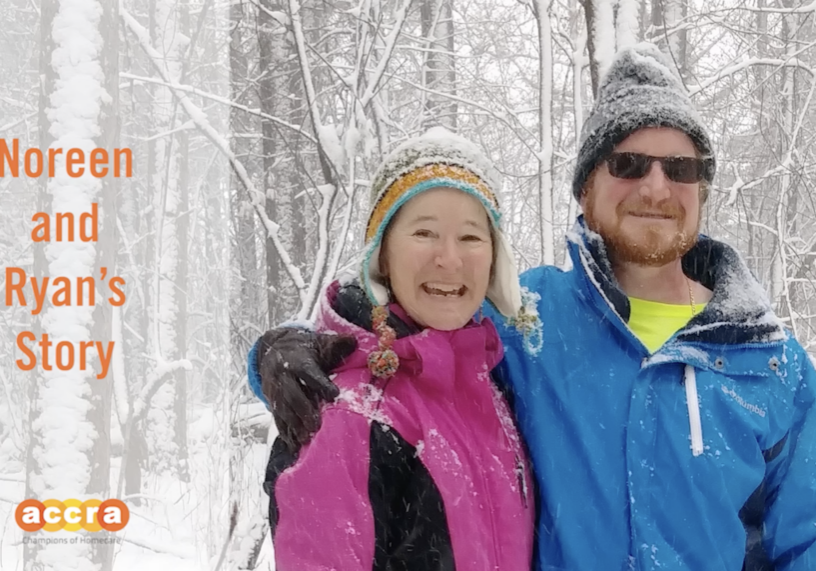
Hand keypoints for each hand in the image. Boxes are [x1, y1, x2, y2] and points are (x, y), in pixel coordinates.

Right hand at [257, 328, 356, 451]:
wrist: (273, 349)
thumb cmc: (304, 348)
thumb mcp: (319, 342)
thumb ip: (336, 344)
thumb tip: (354, 341)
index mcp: (297, 361)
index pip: (308, 372)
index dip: (320, 383)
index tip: (334, 394)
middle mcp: (283, 377)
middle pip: (292, 395)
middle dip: (303, 411)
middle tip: (316, 426)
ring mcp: (275, 391)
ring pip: (283, 409)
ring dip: (294, 425)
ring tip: (306, 439)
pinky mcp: (272, 402)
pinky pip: (277, 418)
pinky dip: (285, 432)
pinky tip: (294, 445)